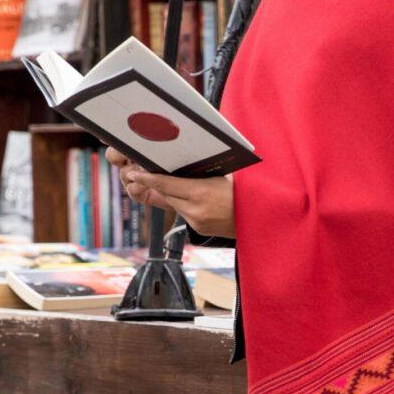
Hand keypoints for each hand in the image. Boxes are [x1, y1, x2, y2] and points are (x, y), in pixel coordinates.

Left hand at [104, 147, 235, 237]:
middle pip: (166, 194)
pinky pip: (182, 211)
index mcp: (201, 192)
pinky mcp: (198, 228)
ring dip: (169, 193)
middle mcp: (195, 209)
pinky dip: (182, 202)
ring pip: (173, 203)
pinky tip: (190, 196)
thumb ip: (199, 174)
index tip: (134, 174)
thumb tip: (178, 165)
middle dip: (154, 184)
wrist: (259, 218)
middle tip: (140, 173)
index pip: (166, 184)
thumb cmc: (244, 192)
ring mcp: (196, 221)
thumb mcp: (222, 177)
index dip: (147, 178)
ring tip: (170, 182)